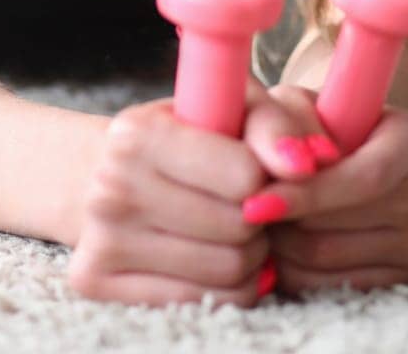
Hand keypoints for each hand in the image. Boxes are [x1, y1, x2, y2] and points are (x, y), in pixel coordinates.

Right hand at [67, 77, 272, 306]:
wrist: (98, 172)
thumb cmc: (180, 133)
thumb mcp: (225, 105)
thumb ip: (272, 124)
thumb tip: (309, 164)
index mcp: (138, 132)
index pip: (244, 176)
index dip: (264, 176)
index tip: (257, 169)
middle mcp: (112, 185)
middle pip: (239, 228)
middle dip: (260, 218)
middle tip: (250, 205)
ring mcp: (102, 239)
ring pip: (227, 271)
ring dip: (250, 255)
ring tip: (238, 231)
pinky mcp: (98, 281)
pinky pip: (204, 303)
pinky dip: (228, 287)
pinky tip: (219, 259)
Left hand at [242, 82, 407, 293]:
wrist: (338, 150)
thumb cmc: (310, 121)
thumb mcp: (292, 103)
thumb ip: (281, 123)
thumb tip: (290, 166)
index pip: (367, 178)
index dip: (310, 195)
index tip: (256, 203)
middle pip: (339, 225)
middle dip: (283, 220)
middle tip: (249, 207)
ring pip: (327, 260)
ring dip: (281, 246)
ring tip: (266, 220)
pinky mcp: (402, 277)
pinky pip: (330, 287)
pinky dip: (293, 271)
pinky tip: (284, 244)